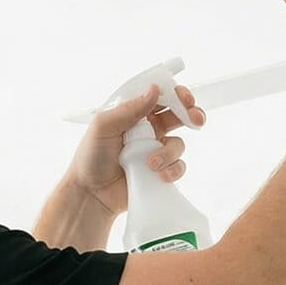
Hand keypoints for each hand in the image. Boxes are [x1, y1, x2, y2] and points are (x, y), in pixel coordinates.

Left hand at [65, 82, 206, 215]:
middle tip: (195, 119)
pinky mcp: (160, 169)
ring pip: (178, 143)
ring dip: (170, 152)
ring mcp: (154, 149)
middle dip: (190, 114)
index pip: (159, 95)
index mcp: (133, 112)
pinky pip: (178, 165)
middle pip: (177, 114)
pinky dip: (173, 169)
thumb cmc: (90, 157)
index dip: (175, 94)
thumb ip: (129, 108)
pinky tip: (159, 175)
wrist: (91, 194)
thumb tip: (154, 90)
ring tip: (152, 164)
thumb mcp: (103, 126)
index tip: (184, 98)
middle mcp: (147, 128)